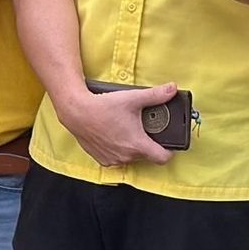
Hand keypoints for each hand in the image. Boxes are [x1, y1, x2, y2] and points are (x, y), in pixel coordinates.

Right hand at [57, 82, 176, 167]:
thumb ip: (156, 95)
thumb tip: (172, 89)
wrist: (77, 112)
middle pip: (147, 155)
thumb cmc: (102, 107)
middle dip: (147, 143)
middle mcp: (126, 156)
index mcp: (137, 144)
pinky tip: (114, 137)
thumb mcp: (133, 98)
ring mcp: (114, 159)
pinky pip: (117, 159)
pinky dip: (119, 150)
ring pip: (132, 157)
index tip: (167, 143)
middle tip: (141, 128)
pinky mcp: (103, 160)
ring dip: (132, 147)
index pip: (163, 158)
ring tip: (126, 131)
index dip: (169, 151)